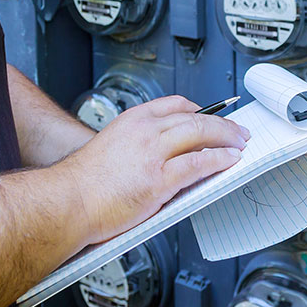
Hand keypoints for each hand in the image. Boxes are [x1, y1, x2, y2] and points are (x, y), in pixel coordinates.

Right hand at [57, 95, 248, 243]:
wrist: (67, 201)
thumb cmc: (83, 184)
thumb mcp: (111, 147)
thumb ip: (138, 146)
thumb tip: (163, 155)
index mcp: (132, 121)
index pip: (174, 104)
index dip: (199, 110)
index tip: (211, 116)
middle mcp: (144, 131)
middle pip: (194, 118)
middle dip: (221, 124)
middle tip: (237, 131)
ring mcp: (153, 154)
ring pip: (201, 134)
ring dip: (226, 138)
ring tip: (240, 143)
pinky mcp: (158, 179)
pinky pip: (198, 163)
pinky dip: (219, 159)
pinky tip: (229, 160)